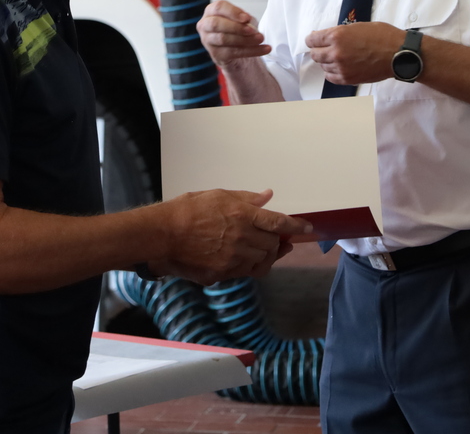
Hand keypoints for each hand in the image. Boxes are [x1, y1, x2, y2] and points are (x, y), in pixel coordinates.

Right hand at [152, 189, 310, 283]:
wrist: (162, 235)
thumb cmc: (187, 210)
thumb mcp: (218, 196)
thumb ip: (246, 198)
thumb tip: (267, 197)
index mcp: (243, 215)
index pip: (279, 223)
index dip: (296, 226)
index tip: (307, 228)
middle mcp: (242, 237)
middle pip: (273, 244)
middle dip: (277, 241)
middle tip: (276, 239)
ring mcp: (233, 258)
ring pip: (262, 260)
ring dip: (266, 255)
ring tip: (262, 249)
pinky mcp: (223, 273)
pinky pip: (246, 272)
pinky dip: (252, 266)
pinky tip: (248, 260)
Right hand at [197, 1, 270, 67]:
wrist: (237, 48)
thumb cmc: (239, 28)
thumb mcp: (243, 20)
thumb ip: (244, 18)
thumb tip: (247, 20)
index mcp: (211, 11)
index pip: (218, 7)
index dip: (233, 12)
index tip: (247, 18)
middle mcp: (204, 25)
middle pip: (216, 24)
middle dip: (236, 27)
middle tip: (253, 30)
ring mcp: (207, 41)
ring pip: (224, 39)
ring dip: (245, 39)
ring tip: (260, 39)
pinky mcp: (215, 55)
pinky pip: (232, 52)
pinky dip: (251, 51)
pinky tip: (264, 49)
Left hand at [305, 22, 405, 85]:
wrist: (398, 54)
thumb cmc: (382, 36)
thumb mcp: (358, 26)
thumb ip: (339, 32)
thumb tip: (325, 36)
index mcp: (337, 36)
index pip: (312, 40)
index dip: (312, 39)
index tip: (314, 40)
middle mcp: (335, 52)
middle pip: (315, 54)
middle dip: (318, 50)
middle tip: (324, 49)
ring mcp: (341, 67)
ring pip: (323, 66)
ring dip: (327, 62)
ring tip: (338, 57)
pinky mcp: (348, 79)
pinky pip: (330, 77)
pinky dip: (332, 72)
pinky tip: (339, 68)